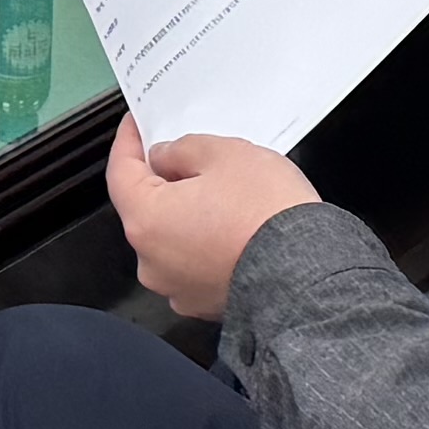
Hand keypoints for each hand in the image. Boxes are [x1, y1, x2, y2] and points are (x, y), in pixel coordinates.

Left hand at [111, 119, 317, 321]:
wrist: (307, 275)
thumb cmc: (264, 211)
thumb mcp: (225, 153)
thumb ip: (183, 149)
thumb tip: (165, 159)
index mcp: (145, 220)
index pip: (120, 172)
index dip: (128, 141)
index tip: (137, 124)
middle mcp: (151, 261)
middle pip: (147, 208)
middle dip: (165, 180)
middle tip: (192, 156)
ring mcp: (177, 288)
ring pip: (173, 239)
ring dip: (188, 215)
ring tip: (224, 195)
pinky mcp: (205, 304)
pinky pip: (196, 264)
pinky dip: (207, 245)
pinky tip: (233, 229)